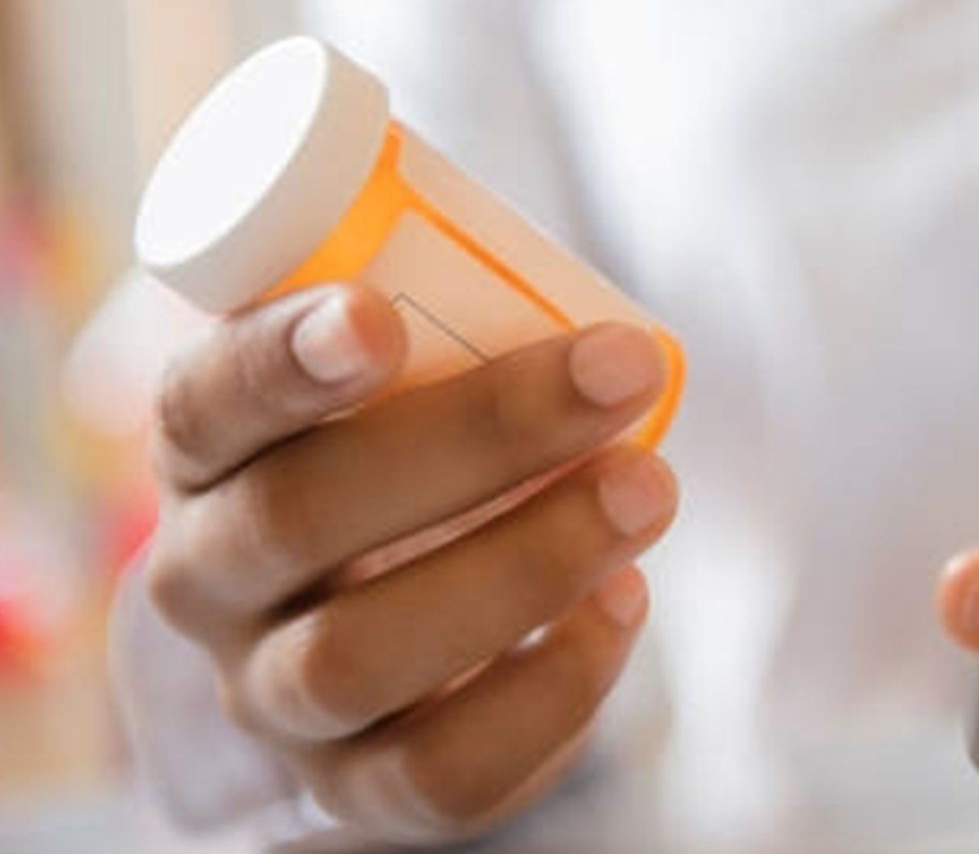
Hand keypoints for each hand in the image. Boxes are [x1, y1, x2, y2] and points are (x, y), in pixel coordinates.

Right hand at [139, 285, 677, 842]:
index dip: (280, 360)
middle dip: (480, 436)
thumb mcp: (384, 394)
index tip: (377, 314)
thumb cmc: (394, 469)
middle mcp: (211, 580)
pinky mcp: (357, 789)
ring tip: (647, 488)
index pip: (206, 403)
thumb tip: (601, 328)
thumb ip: (446, 337)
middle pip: (299, 517)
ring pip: (360, 656)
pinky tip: (624, 600)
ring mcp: (274, 697)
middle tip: (620, 371)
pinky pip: (445, 768)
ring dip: (528, 564)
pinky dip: (554, 684)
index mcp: (207, 455)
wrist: (335, 645)